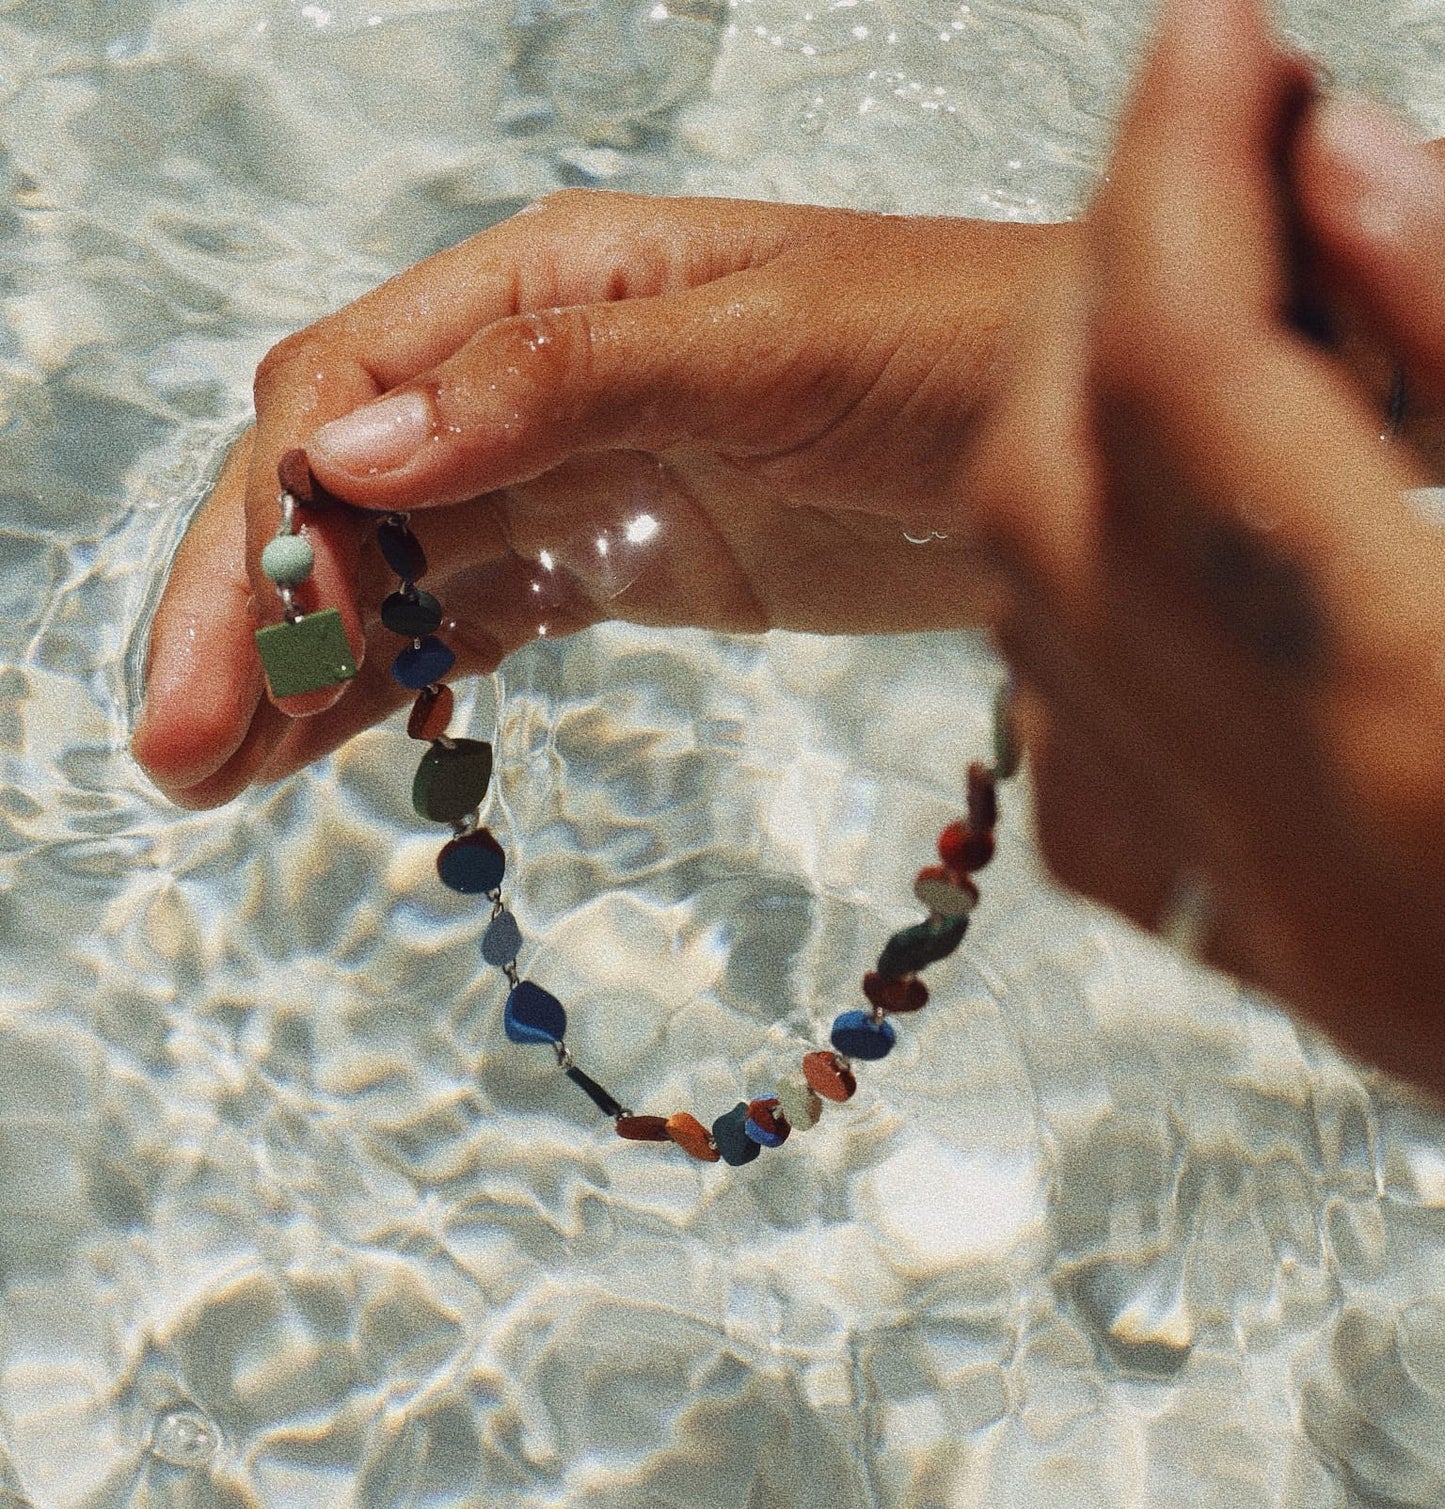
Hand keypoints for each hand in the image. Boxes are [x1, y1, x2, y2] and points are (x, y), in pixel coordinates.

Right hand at [134, 193, 1063, 808]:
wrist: (1081, 420)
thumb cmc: (951, 342)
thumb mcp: (760, 347)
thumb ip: (559, 382)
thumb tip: (353, 445)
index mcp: (541, 287)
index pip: (345, 400)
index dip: (277, 527)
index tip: (255, 654)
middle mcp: (525, 376)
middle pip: (333, 493)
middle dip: (247, 616)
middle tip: (175, 756)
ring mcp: (567, 475)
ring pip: (385, 573)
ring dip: (294, 667)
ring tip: (202, 779)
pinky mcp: (617, 560)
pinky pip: (471, 626)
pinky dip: (392, 689)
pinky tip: (315, 754)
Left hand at [962, 0, 1444, 1097]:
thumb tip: (1334, 171)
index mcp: (1436, 717)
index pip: (1191, 382)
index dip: (1179, 165)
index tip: (1216, 33)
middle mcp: (1308, 846)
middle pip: (1052, 506)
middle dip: (1104, 287)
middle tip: (1218, 149)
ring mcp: (1274, 931)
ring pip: (1038, 635)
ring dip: (1089, 433)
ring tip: (1221, 303)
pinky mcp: (1276, 967)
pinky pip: (1089, 762)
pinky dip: (1105, 603)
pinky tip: (1212, 528)